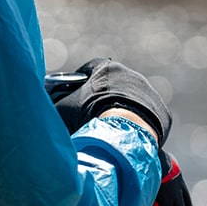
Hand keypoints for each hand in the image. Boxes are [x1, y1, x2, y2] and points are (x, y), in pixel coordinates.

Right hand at [52, 58, 171, 143]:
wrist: (124, 133)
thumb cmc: (89, 117)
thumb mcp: (63, 109)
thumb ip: (55, 104)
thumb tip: (44, 108)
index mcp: (107, 68)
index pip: (90, 69)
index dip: (78, 83)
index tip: (73, 95)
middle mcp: (131, 76)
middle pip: (113, 86)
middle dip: (102, 100)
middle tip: (92, 118)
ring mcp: (149, 93)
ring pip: (132, 102)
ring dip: (122, 113)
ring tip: (111, 132)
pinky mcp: (162, 112)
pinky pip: (148, 118)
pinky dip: (138, 126)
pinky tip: (127, 137)